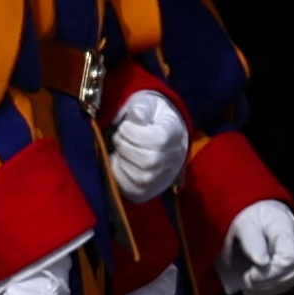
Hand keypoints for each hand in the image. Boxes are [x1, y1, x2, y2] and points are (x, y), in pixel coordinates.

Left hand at [106, 86, 188, 204]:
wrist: (157, 133)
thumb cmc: (149, 117)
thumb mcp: (147, 104)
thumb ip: (142, 107)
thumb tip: (137, 115)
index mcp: (175, 132)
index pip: (159, 139)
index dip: (135, 133)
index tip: (124, 126)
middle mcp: (174, 157)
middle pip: (150, 161)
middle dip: (126, 147)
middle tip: (118, 137)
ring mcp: (163, 176)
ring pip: (142, 177)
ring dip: (122, 162)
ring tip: (119, 150)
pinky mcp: (149, 190)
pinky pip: (134, 190)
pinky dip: (120, 176)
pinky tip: (118, 162)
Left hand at [219, 195, 293, 294]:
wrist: (256, 212)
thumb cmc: (250, 216)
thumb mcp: (244, 221)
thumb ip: (252, 240)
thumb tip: (262, 263)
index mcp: (286, 228)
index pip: (290, 257)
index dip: (272, 272)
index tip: (250, 274)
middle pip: (293, 271)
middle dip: (268, 282)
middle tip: (246, 280)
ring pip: (291, 279)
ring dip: (268, 287)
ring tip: (248, 285)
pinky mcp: (289, 263)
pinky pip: (285, 281)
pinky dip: (268, 289)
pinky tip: (252, 288)